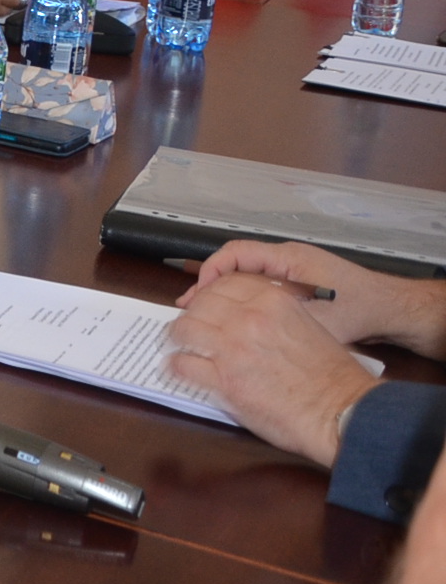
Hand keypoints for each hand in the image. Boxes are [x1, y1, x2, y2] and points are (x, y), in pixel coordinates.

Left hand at [164, 274, 378, 465]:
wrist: (341, 412)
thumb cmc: (333, 377)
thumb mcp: (309, 325)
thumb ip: (275, 312)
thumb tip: (247, 313)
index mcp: (272, 300)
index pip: (224, 283)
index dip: (211, 294)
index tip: (207, 305)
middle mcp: (248, 318)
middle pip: (200, 304)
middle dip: (193, 315)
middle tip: (192, 327)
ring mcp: (232, 348)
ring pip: (184, 329)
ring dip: (179, 337)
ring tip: (182, 344)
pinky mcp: (223, 380)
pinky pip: (182, 364)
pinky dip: (177, 365)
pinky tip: (180, 368)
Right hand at [180, 241, 445, 357]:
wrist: (393, 310)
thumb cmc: (359, 311)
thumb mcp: (316, 320)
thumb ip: (276, 321)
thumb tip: (235, 330)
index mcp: (288, 259)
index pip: (235, 253)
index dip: (210, 272)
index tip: (197, 297)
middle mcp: (287, 258)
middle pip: (236, 262)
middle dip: (210, 284)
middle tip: (189, 307)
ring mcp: (292, 269)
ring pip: (246, 274)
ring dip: (225, 292)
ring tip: (206, 315)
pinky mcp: (297, 282)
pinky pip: (260, 283)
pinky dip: (242, 297)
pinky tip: (236, 318)